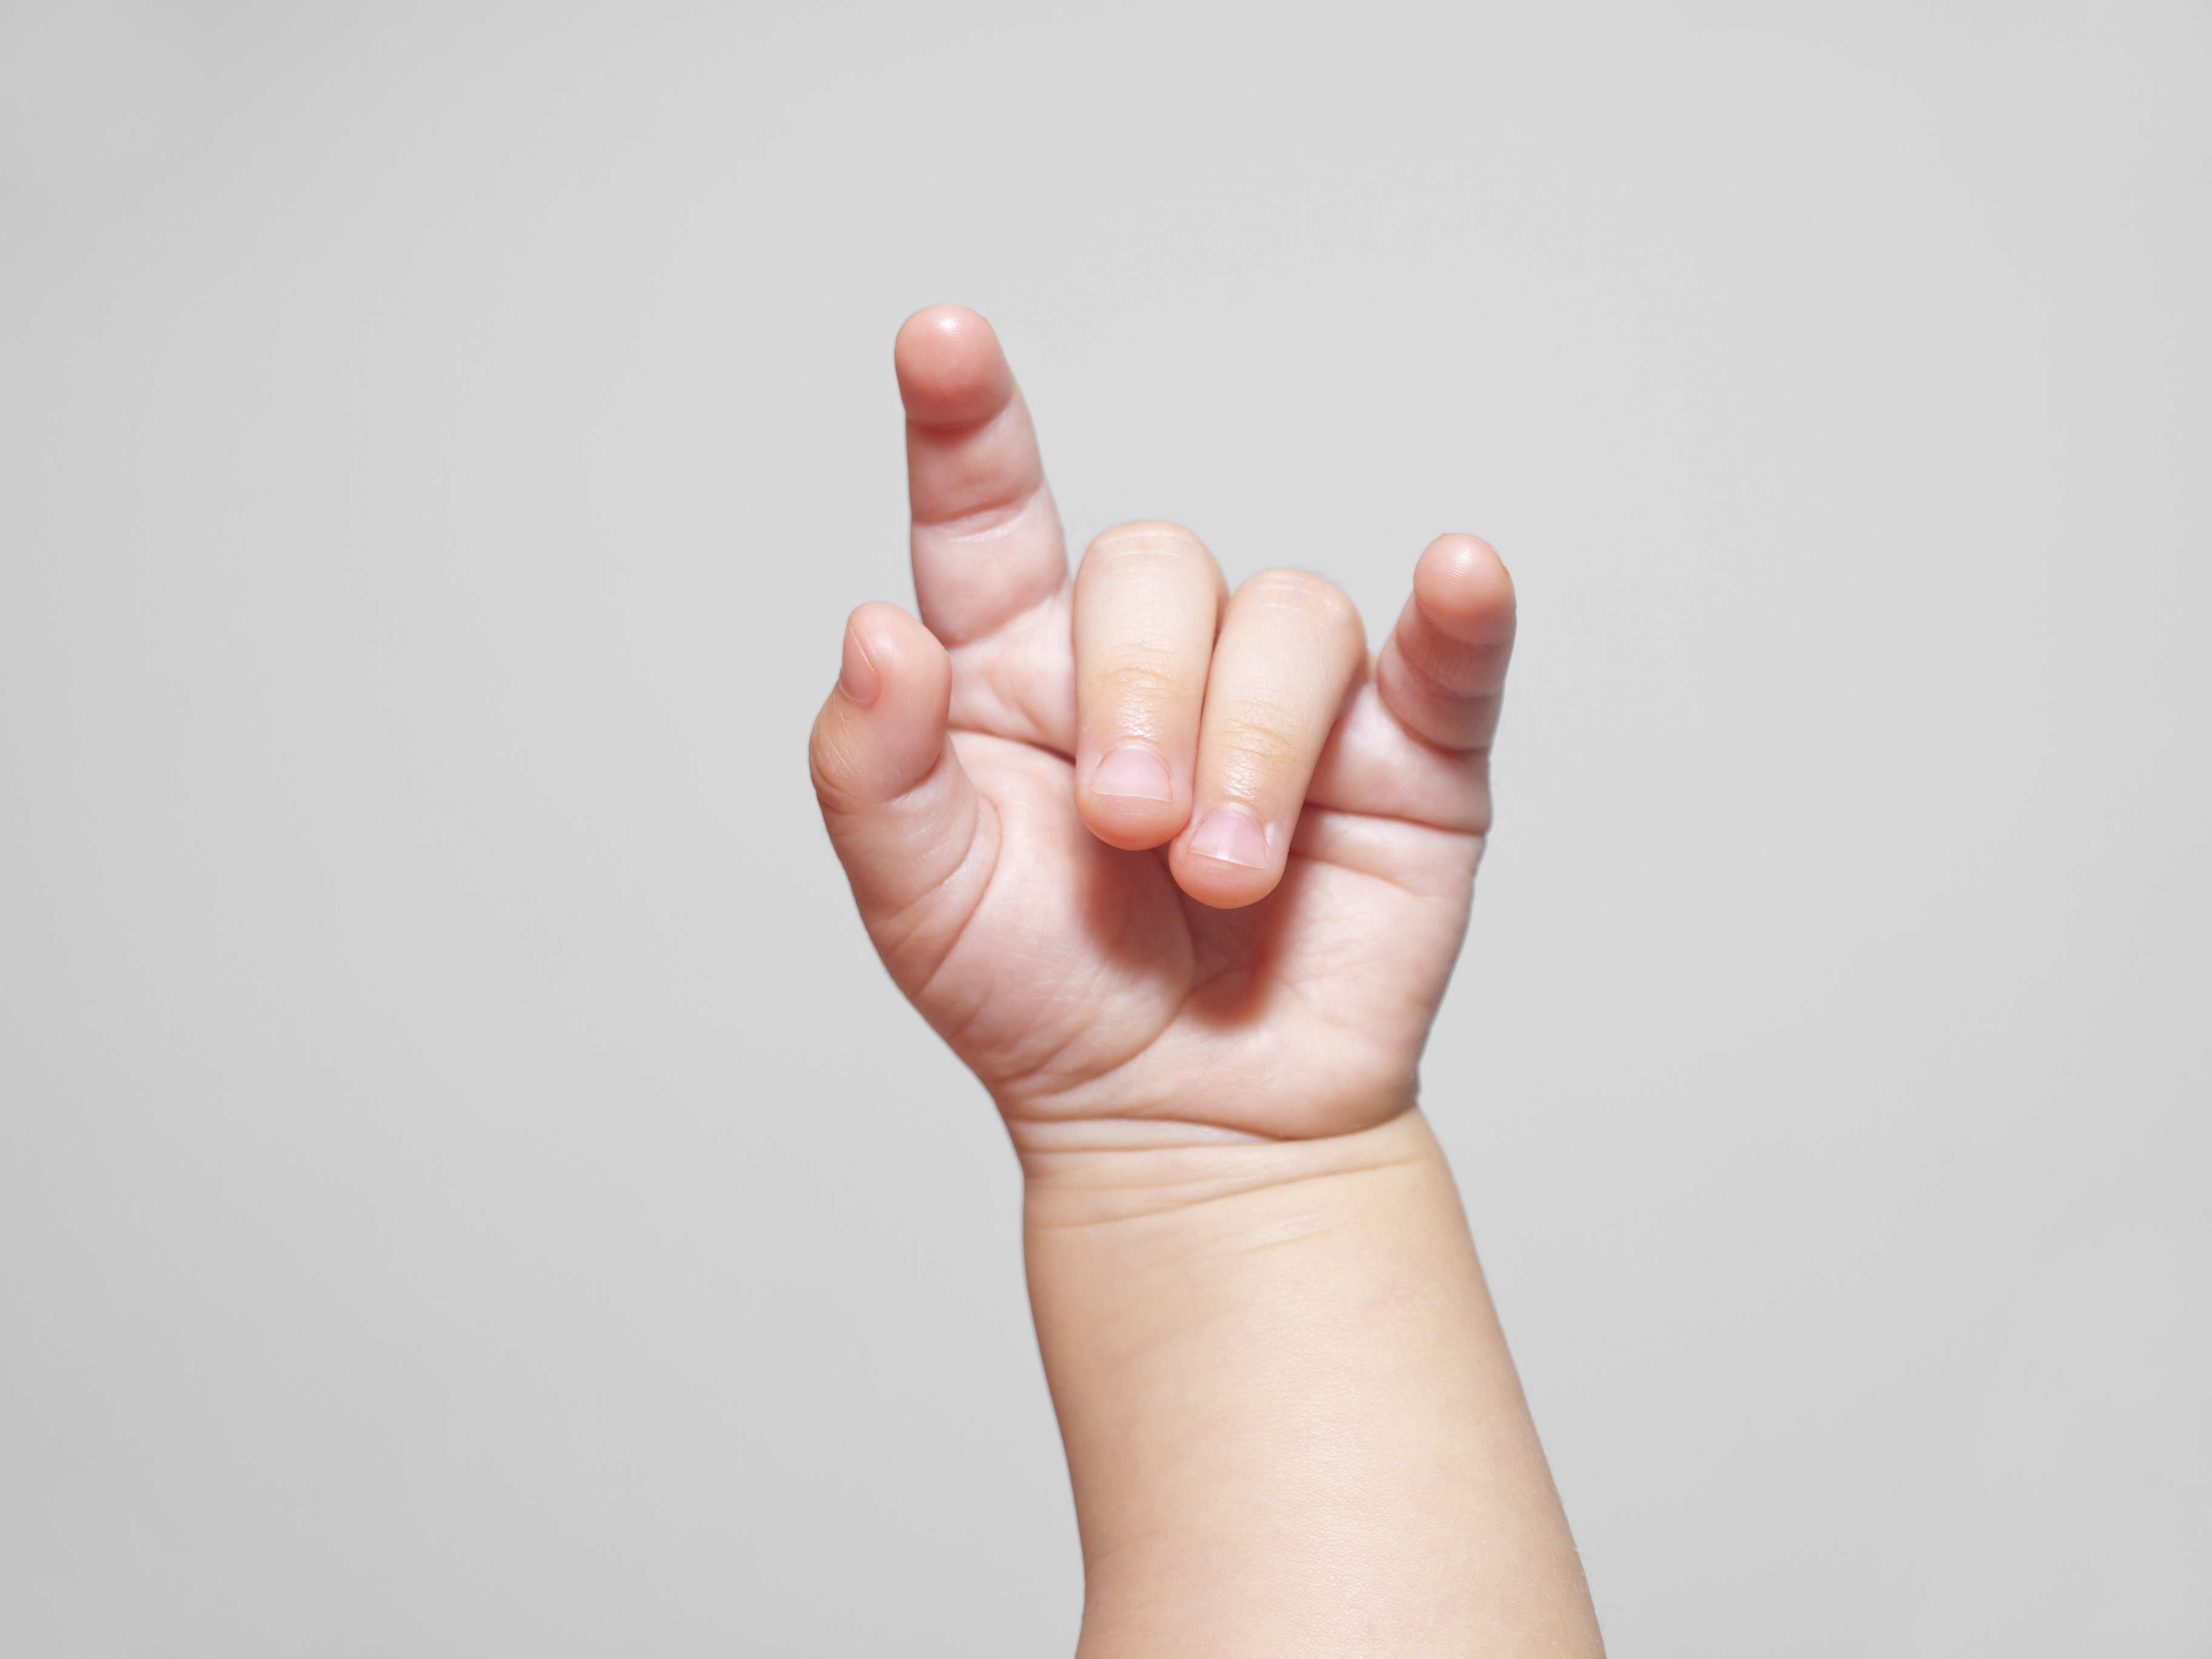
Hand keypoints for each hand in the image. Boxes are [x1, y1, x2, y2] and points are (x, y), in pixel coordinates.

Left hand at [809, 306, 1516, 1141]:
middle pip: (1156, 566)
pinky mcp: (1408, 760)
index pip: (989, 513)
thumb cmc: (1043, 1004)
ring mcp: (1288, 704)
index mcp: (1018, 668)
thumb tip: (876, 629)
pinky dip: (1461, 615)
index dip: (964, 423)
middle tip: (1125, 832)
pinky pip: (1447, 657)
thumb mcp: (918, 903)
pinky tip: (1459, 577)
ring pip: (1288, 614)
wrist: (1183, 1127)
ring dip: (1250, 742)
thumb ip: (874, 768)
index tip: (939, 340)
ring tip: (1221, 876)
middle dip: (1140, 695)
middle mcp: (1154, 659)